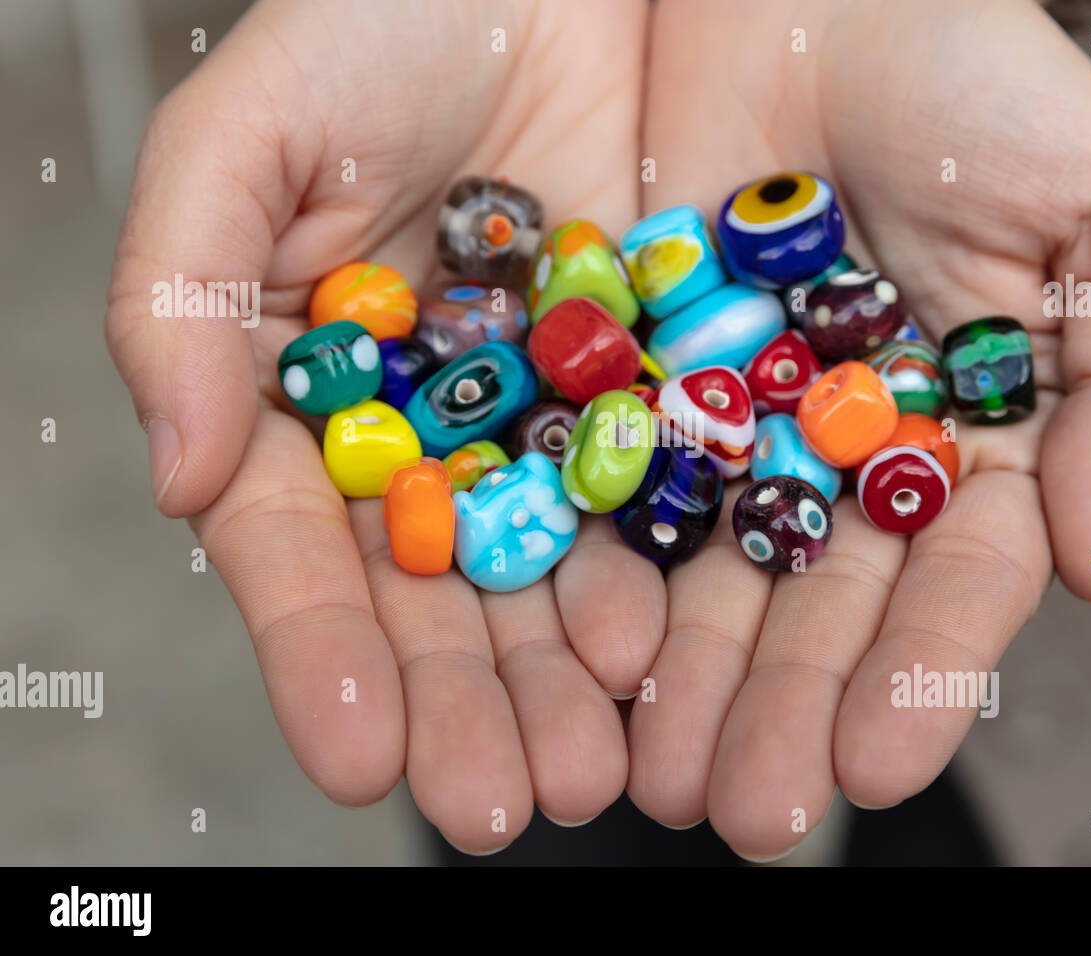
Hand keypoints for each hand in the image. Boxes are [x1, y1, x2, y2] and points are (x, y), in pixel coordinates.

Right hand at [104, 0, 660, 852]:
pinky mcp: (647, 383)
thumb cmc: (376, 19)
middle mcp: (428, 430)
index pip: (307, 553)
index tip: (358, 759)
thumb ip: (183, 302)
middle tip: (494, 806)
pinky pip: (655, 495)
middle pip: (438, 595)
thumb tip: (177, 477)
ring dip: (569, 680)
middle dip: (464, 705)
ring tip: (594, 771)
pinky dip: (660, 576)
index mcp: (315, 396)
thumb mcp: (244, 137)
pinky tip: (668, 654)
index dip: (326, 657)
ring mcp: (544, 416)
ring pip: (552, 571)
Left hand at [630, 0, 1090, 859]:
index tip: (870, 769)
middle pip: (819, 603)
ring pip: (711, 568)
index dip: (918, 677)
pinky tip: (584, 653)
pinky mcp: (644, 374)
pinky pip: (619, 480)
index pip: (952, 584)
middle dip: (786, 708)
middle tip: (746, 813)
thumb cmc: (985, 74)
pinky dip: (602, 565)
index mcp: (972, 435)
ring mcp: (742, 417)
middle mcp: (851, 448)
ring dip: (687, 677)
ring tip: (656, 779)